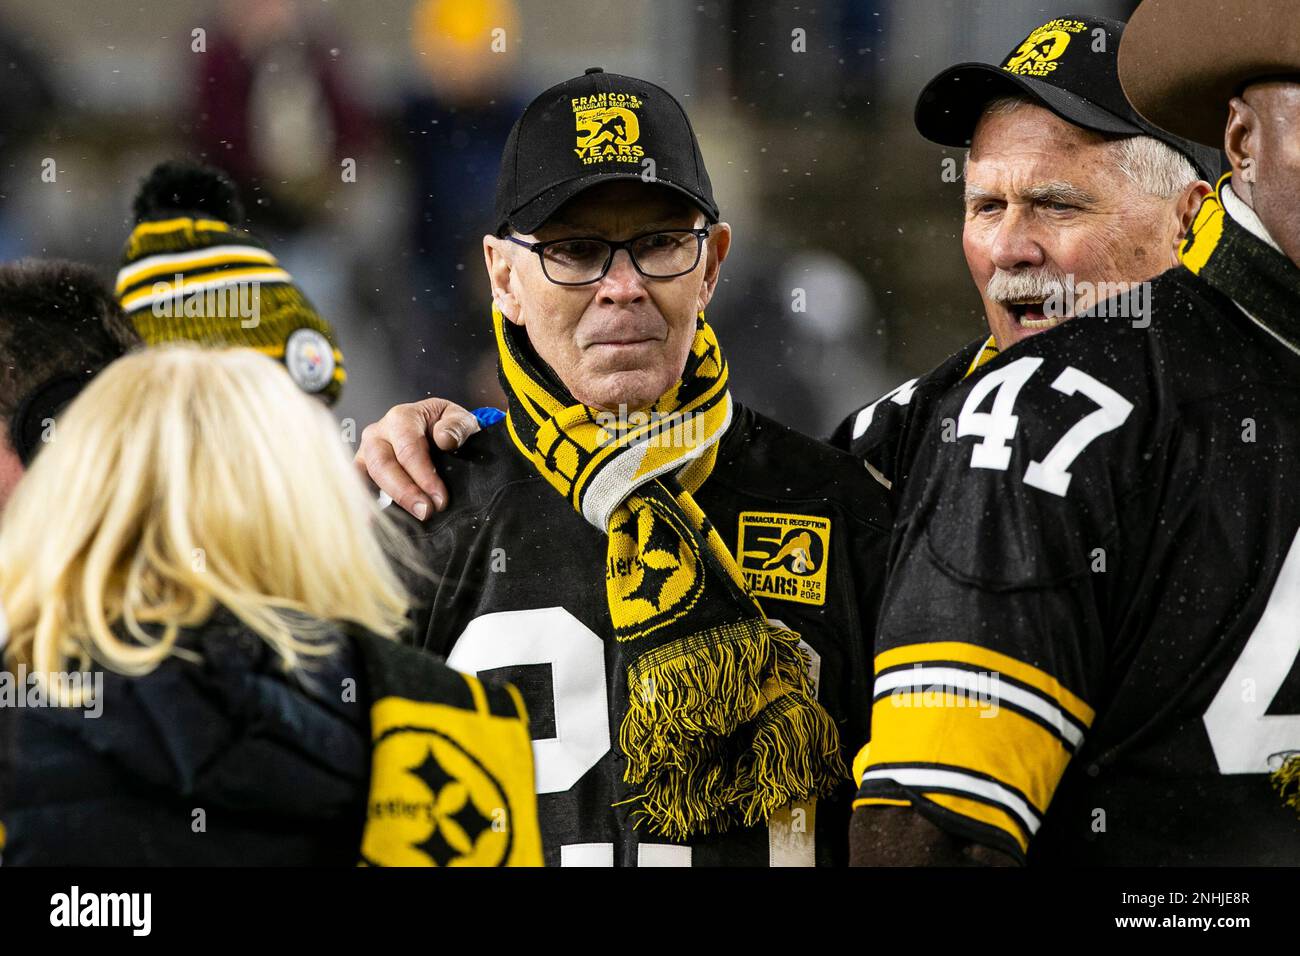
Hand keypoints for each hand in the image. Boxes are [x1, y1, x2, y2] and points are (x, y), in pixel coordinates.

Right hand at [353, 398, 480, 519]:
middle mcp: (378, 433)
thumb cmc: (445, 425)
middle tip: (426, 511)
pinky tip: (372, 523)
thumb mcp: (460, 419)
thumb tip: (445, 440)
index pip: (408, 449)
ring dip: (386, 500)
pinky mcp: (362, 469)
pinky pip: (358, 486)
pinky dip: (363, 504)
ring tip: (403, 520)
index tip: (440, 499)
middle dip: (405, 492)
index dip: (423, 476)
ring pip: (365, 476)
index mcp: (401, 418)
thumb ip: (458, 427)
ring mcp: (366, 452)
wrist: (434, 427)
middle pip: (383, 465)